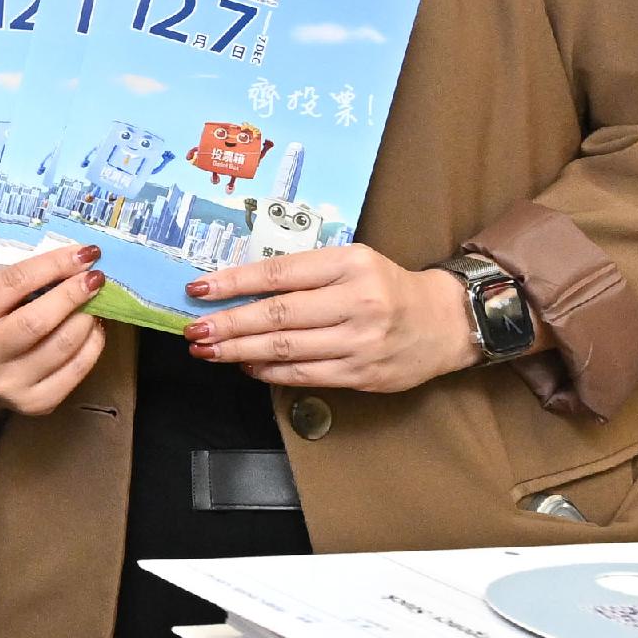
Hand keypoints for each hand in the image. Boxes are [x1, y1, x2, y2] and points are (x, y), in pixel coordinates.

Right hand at [0, 240, 109, 421]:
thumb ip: (20, 283)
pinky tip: (93, 328)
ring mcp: (9, 385)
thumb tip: (75, 263)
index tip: (84, 253)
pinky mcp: (35, 403)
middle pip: (37, 321)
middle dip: (73, 294)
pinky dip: (93, 344)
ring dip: (87, 318)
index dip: (53, 265)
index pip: (13, 284)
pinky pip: (76, 370)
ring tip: (94, 303)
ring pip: (63, 346)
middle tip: (96, 278)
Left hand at [185, 246, 477, 394]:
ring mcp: (361, 341)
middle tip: (192, 329)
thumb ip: (302, 273)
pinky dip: (267, 371)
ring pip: (286, 349)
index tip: (198, 289)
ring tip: (206, 349)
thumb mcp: (350, 263)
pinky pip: (303, 374)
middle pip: (278, 315)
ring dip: (238, 351)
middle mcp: (357, 302)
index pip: (280, 273)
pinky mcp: (363, 373)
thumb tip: (237, 288)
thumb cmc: (385, 287)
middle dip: (228, 324)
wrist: (445, 322)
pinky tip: (245, 366)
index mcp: (350, 264)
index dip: (234, 283)